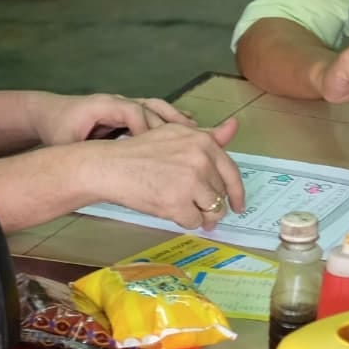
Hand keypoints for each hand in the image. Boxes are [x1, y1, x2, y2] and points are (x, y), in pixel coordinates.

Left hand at [31, 92, 194, 145]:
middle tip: (196, 137)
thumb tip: (100, 164)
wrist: (49, 113)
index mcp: (103, 105)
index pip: (133, 113)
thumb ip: (82, 150)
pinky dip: (173, 121)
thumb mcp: (64, 141)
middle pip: (153, 107)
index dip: (149, 129)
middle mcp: (120, 101)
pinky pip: (156, 114)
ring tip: (200, 133)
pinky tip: (191, 130)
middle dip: (174, 122)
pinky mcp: (129, 112)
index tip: (162, 147)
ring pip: (158, 108)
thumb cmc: (57, 129)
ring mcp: (126, 104)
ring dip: (178, 120)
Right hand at [83, 118, 245, 231]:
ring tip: (182, 210)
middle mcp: (201, 159)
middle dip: (210, 205)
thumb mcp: (176, 135)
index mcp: (202, 142)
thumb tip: (235, 126)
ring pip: (211, 211)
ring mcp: (191, 182)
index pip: (231, 172)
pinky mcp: (179, 203)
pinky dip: (184, 221)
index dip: (236, 193)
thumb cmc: (139, 152)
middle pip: (220, 194)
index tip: (238, 206)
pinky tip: (170, 211)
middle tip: (196, 209)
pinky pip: (194, 221)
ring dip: (200, 216)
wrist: (110, 166)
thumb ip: (208, 136)